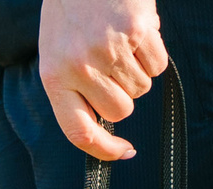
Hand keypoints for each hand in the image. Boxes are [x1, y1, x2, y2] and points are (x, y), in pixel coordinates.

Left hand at [40, 0, 166, 161]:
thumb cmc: (71, 11)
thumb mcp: (58, 52)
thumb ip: (76, 89)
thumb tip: (108, 128)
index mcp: (54, 76)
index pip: (79, 132)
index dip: (105, 150)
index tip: (124, 151)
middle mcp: (79, 66)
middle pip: (121, 110)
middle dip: (124, 93)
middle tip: (113, 63)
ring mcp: (108, 49)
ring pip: (142, 88)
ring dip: (138, 70)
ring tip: (119, 41)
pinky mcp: (135, 31)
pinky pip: (158, 64)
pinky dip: (153, 51)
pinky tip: (136, 32)